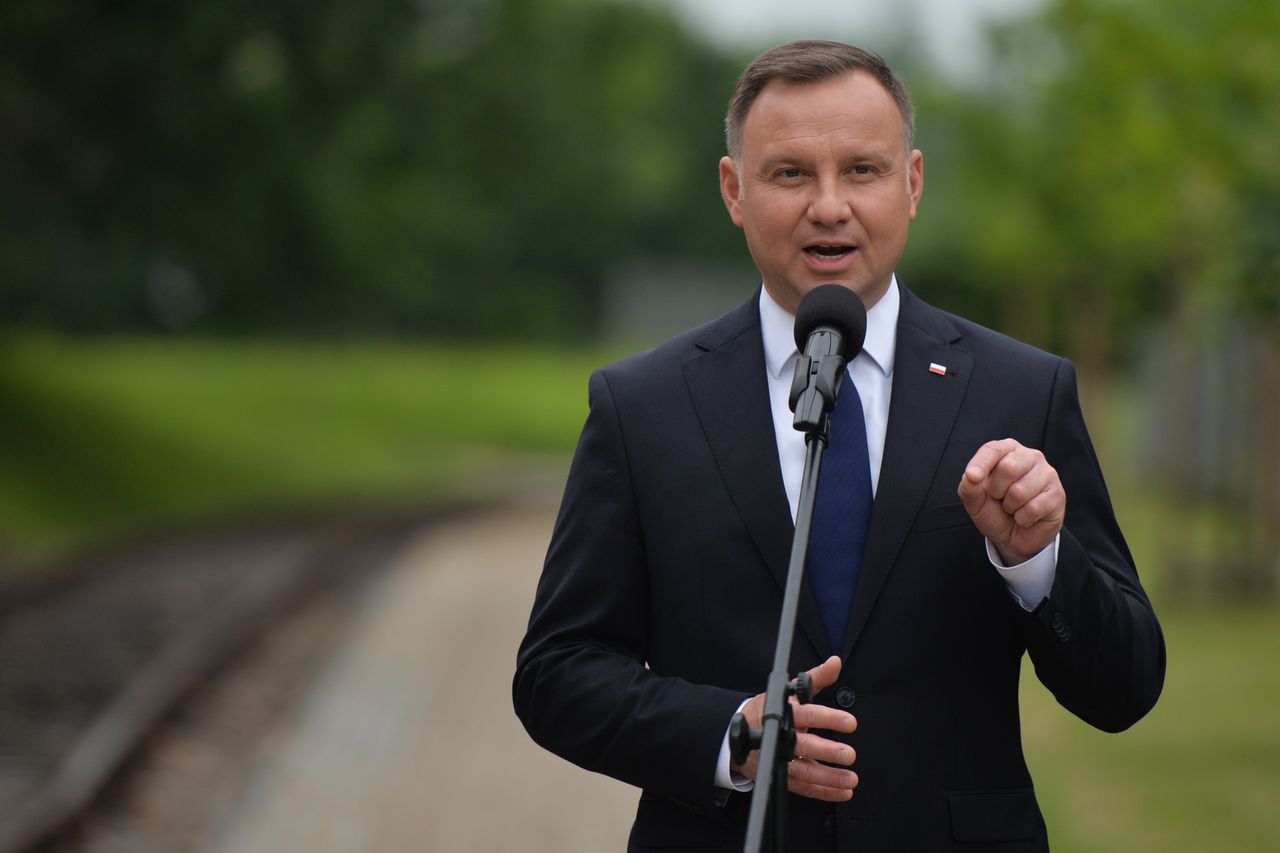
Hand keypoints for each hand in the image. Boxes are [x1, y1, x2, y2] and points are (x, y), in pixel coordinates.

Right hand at [731, 655, 857, 801]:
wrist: (734, 734)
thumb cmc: (768, 710)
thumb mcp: (788, 690)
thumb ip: (815, 678)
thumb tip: (836, 662)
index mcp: (783, 713)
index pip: (806, 714)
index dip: (828, 718)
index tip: (850, 722)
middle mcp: (779, 737)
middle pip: (802, 746)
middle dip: (826, 751)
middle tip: (849, 754)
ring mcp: (778, 759)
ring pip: (802, 772)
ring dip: (828, 778)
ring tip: (851, 780)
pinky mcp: (779, 776)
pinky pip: (802, 787)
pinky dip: (823, 792)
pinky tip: (842, 792)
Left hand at [957, 438, 1065, 564]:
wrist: (1014, 537)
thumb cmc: (994, 511)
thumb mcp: (975, 501)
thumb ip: (969, 486)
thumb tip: (971, 475)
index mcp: (1007, 451)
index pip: (993, 449)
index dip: (981, 463)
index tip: (972, 477)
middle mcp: (1029, 456)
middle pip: (1008, 467)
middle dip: (997, 490)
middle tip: (999, 498)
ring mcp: (1047, 474)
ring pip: (1020, 491)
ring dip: (1010, 507)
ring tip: (1013, 507)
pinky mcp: (1057, 494)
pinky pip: (1033, 508)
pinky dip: (1022, 518)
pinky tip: (1026, 516)